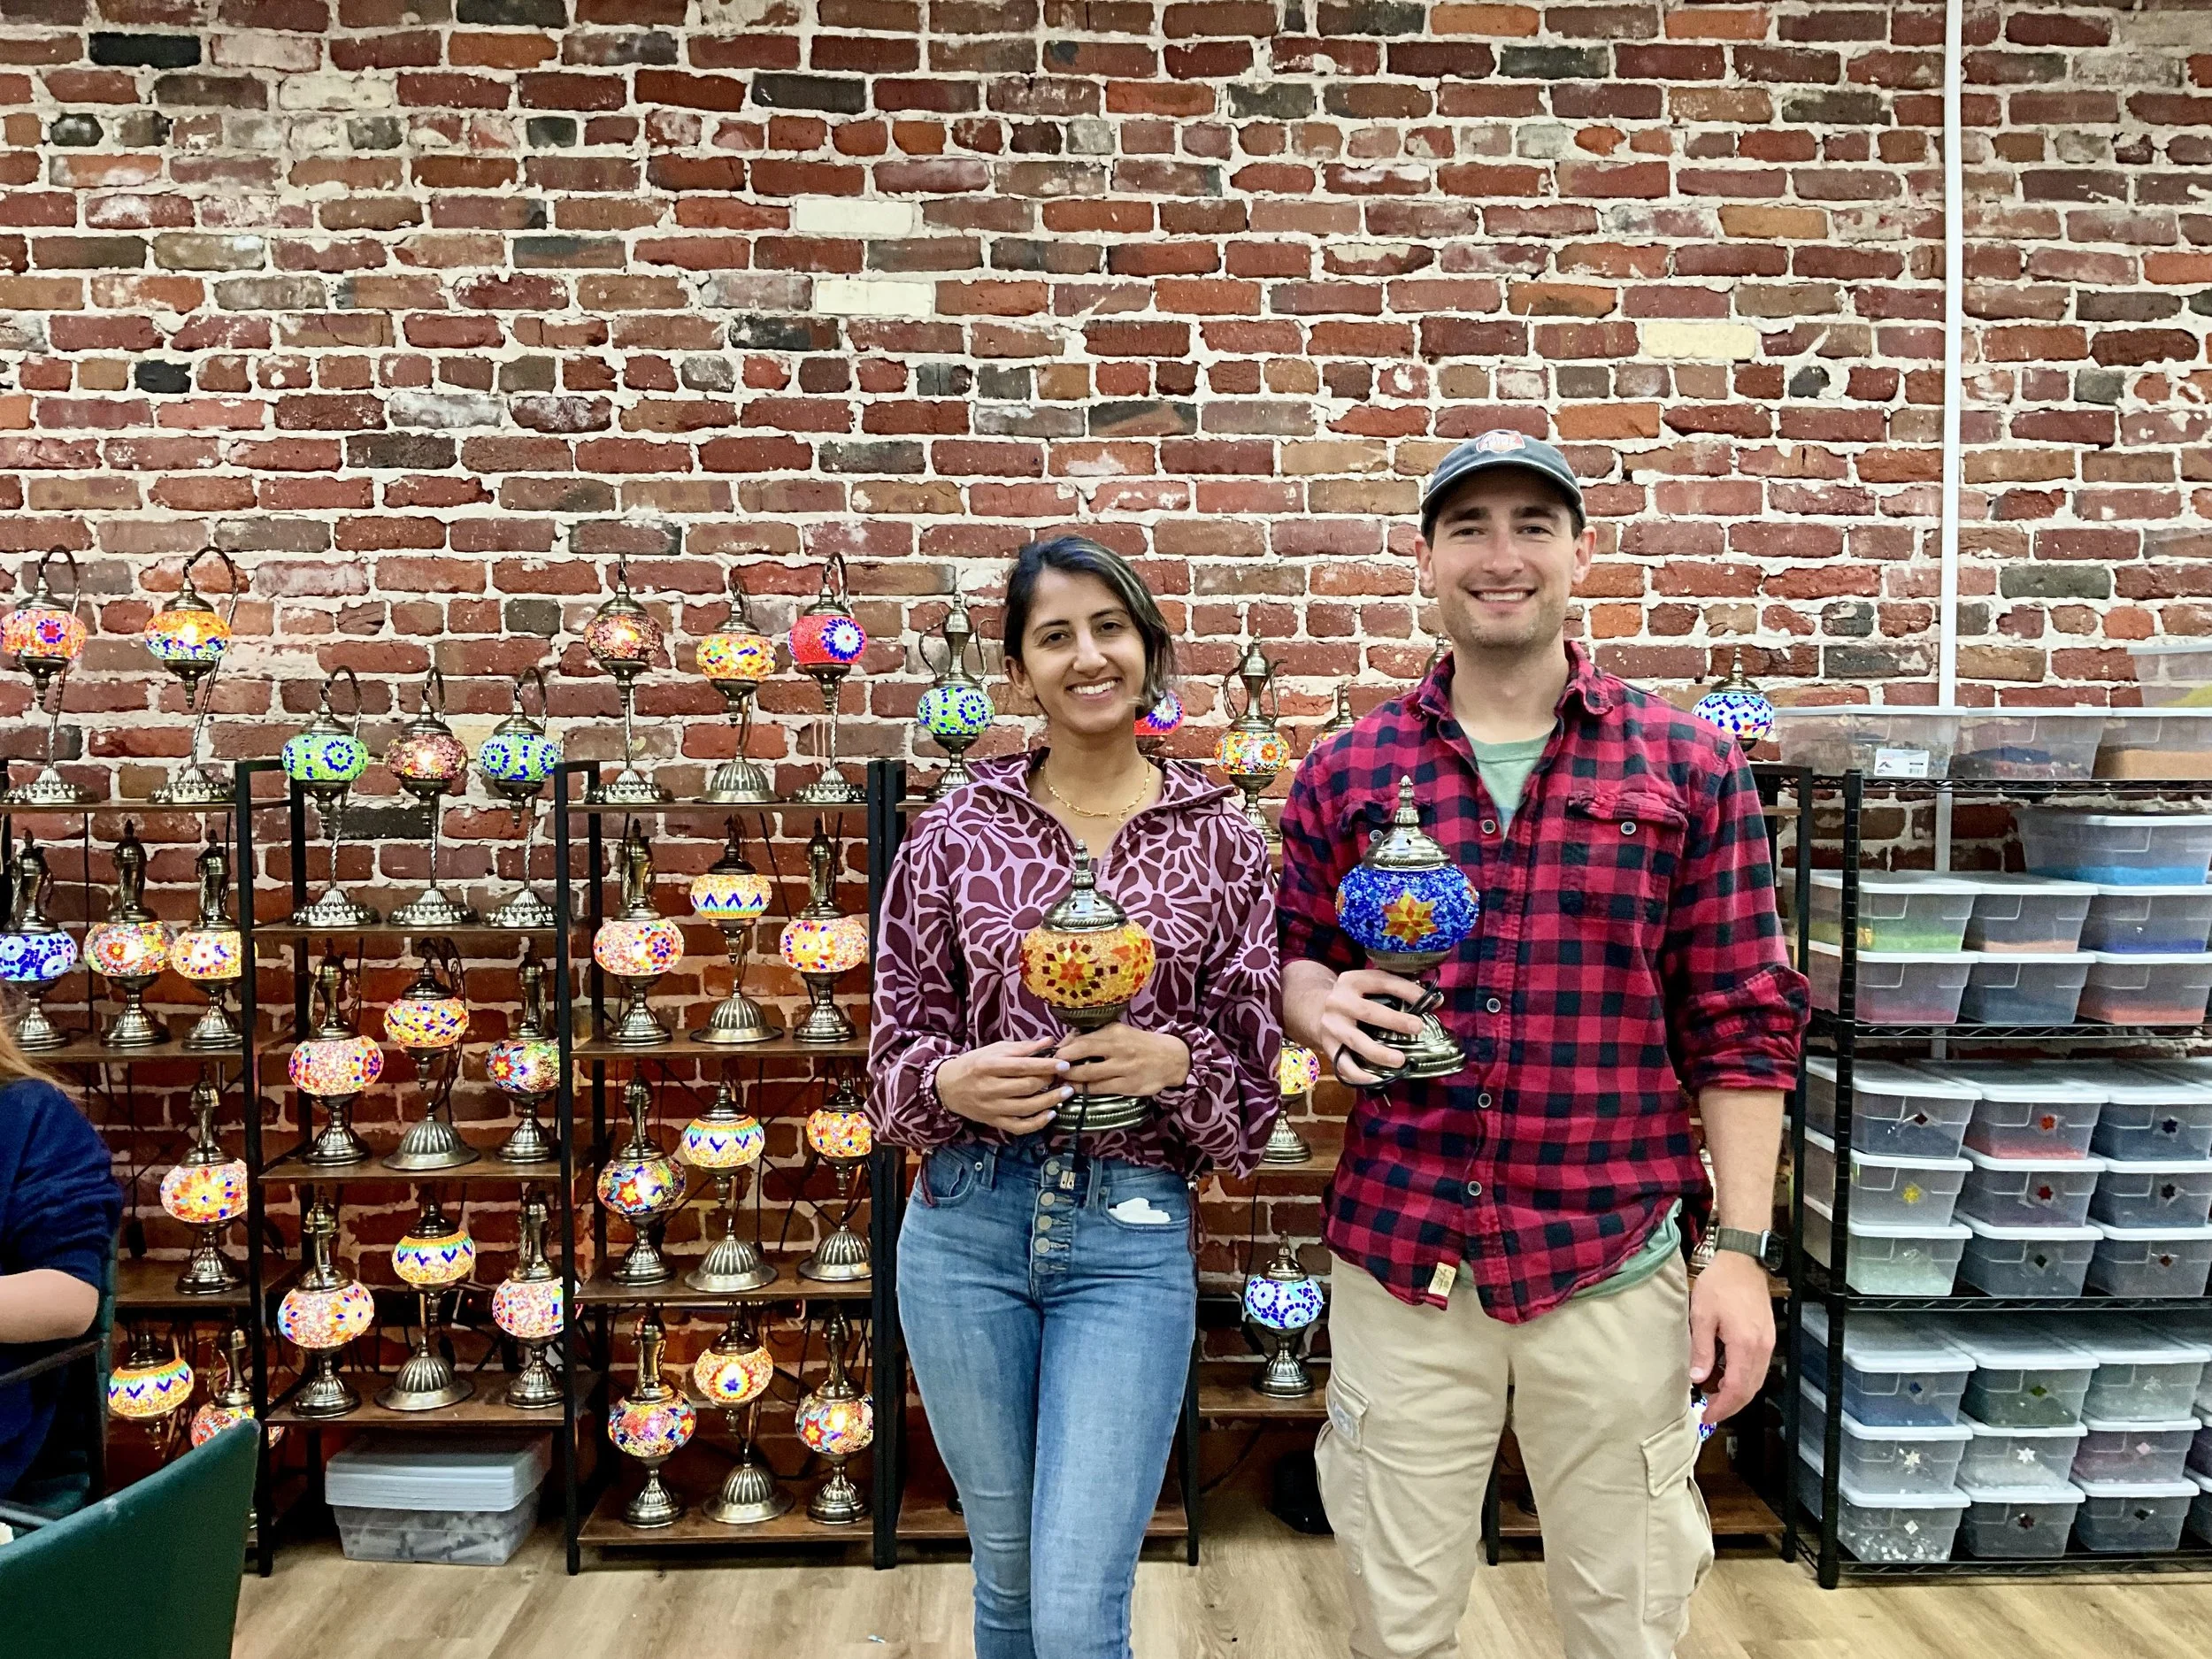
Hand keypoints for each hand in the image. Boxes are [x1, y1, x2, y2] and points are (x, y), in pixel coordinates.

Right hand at [934, 1038, 1070, 1133]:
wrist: (948, 1087)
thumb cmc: (974, 1064)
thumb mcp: (995, 1050)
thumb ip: (1022, 1048)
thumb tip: (1049, 1042)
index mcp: (989, 1065)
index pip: (1023, 1066)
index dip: (1046, 1066)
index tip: (1064, 1064)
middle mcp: (989, 1088)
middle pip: (1027, 1087)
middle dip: (1050, 1081)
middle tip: (1064, 1076)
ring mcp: (991, 1107)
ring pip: (1026, 1108)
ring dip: (1050, 1101)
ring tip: (1066, 1093)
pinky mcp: (993, 1121)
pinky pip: (1019, 1127)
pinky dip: (1037, 1123)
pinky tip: (1051, 1114)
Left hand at [1054, 1022, 1190, 1099]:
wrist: (1171, 1058)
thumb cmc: (1140, 1044)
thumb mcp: (1120, 1032)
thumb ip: (1096, 1036)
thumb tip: (1067, 1042)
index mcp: (1114, 1033)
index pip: (1080, 1040)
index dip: (1063, 1049)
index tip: (1052, 1055)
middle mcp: (1118, 1049)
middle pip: (1080, 1056)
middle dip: (1061, 1064)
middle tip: (1050, 1070)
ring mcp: (1123, 1069)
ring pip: (1088, 1075)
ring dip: (1070, 1079)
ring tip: (1060, 1081)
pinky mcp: (1127, 1086)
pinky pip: (1099, 1089)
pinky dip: (1084, 1090)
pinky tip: (1076, 1090)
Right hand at [1310, 967, 1430, 1086]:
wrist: (1315, 1010)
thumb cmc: (1354, 998)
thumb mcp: (1367, 986)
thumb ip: (1396, 990)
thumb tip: (1435, 1000)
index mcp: (1352, 981)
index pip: (1382, 982)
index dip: (1407, 990)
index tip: (1429, 1002)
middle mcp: (1339, 1001)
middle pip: (1368, 1012)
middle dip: (1395, 1021)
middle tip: (1418, 1028)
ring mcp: (1331, 1025)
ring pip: (1356, 1041)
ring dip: (1379, 1052)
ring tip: (1400, 1060)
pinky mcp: (1327, 1046)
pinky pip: (1343, 1064)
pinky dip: (1358, 1074)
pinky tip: (1376, 1078)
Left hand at [1689, 1250, 1772, 1428]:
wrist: (1743, 1261)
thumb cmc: (1720, 1284)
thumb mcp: (1701, 1316)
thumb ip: (1701, 1350)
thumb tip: (1697, 1378)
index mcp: (1746, 1345)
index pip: (1737, 1389)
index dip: (1722, 1407)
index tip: (1706, 1415)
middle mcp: (1762, 1348)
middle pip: (1750, 1390)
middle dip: (1730, 1405)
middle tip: (1709, 1411)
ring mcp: (1768, 1343)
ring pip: (1756, 1380)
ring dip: (1737, 1393)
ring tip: (1714, 1397)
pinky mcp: (1767, 1336)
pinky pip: (1758, 1367)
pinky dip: (1744, 1379)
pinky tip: (1727, 1377)